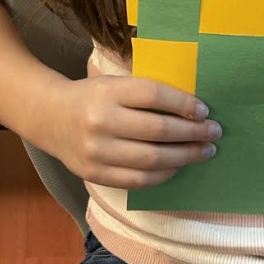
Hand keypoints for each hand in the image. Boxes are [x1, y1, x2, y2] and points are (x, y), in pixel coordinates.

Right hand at [44, 74, 222, 189]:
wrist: (49, 116)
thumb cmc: (92, 96)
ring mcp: (97, 151)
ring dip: (185, 156)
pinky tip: (178, 166)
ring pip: (152, 159)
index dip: (183, 103)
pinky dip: (164, 174)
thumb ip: (145, 93)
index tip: (204, 110)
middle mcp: (101, 121)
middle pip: (158, 130)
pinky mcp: (96, 174)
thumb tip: (191, 107)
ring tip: (205, 151)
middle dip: (192, 133)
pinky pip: (138, 180)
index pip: (154, 95)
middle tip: (214, 132)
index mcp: (108, 91)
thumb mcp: (115, 84)